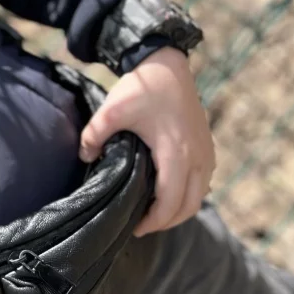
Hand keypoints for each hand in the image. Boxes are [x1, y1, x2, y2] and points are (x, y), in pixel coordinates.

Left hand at [78, 47, 214, 236]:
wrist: (168, 65)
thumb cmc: (142, 88)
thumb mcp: (111, 110)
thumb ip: (94, 135)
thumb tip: (85, 156)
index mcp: (176, 153)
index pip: (170, 202)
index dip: (154, 221)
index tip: (135, 228)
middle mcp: (198, 158)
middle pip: (189, 206)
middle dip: (166, 221)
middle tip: (142, 226)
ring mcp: (207, 153)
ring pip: (199, 196)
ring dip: (179, 209)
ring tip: (153, 213)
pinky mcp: (208, 147)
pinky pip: (203, 182)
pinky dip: (189, 194)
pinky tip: (168, 193)